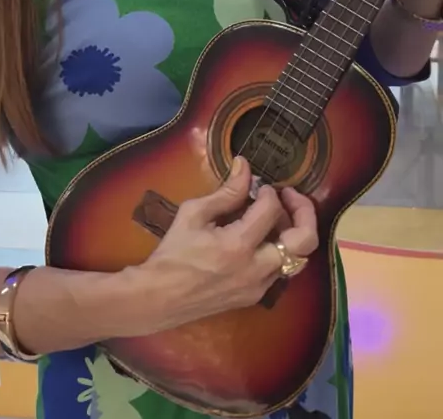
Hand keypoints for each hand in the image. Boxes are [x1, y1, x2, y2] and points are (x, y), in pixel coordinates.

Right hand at [137, 157, 317, 333]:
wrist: (160, 298)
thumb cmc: (173, 253)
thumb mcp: (193, 214)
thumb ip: (225, 192)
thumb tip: (245, 166)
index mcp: (238, 245)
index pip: (271, 209)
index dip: (269, 192)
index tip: (260, 186)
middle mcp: (257, 269)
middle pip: (305, 240)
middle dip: (304, 211)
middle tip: (290, 196)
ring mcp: (260, 287)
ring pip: (299, 258)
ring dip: (294, 232)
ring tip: (278, 217)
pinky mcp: (256, 297)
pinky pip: (282, 270)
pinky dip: (282, 250)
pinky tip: (264, 239)